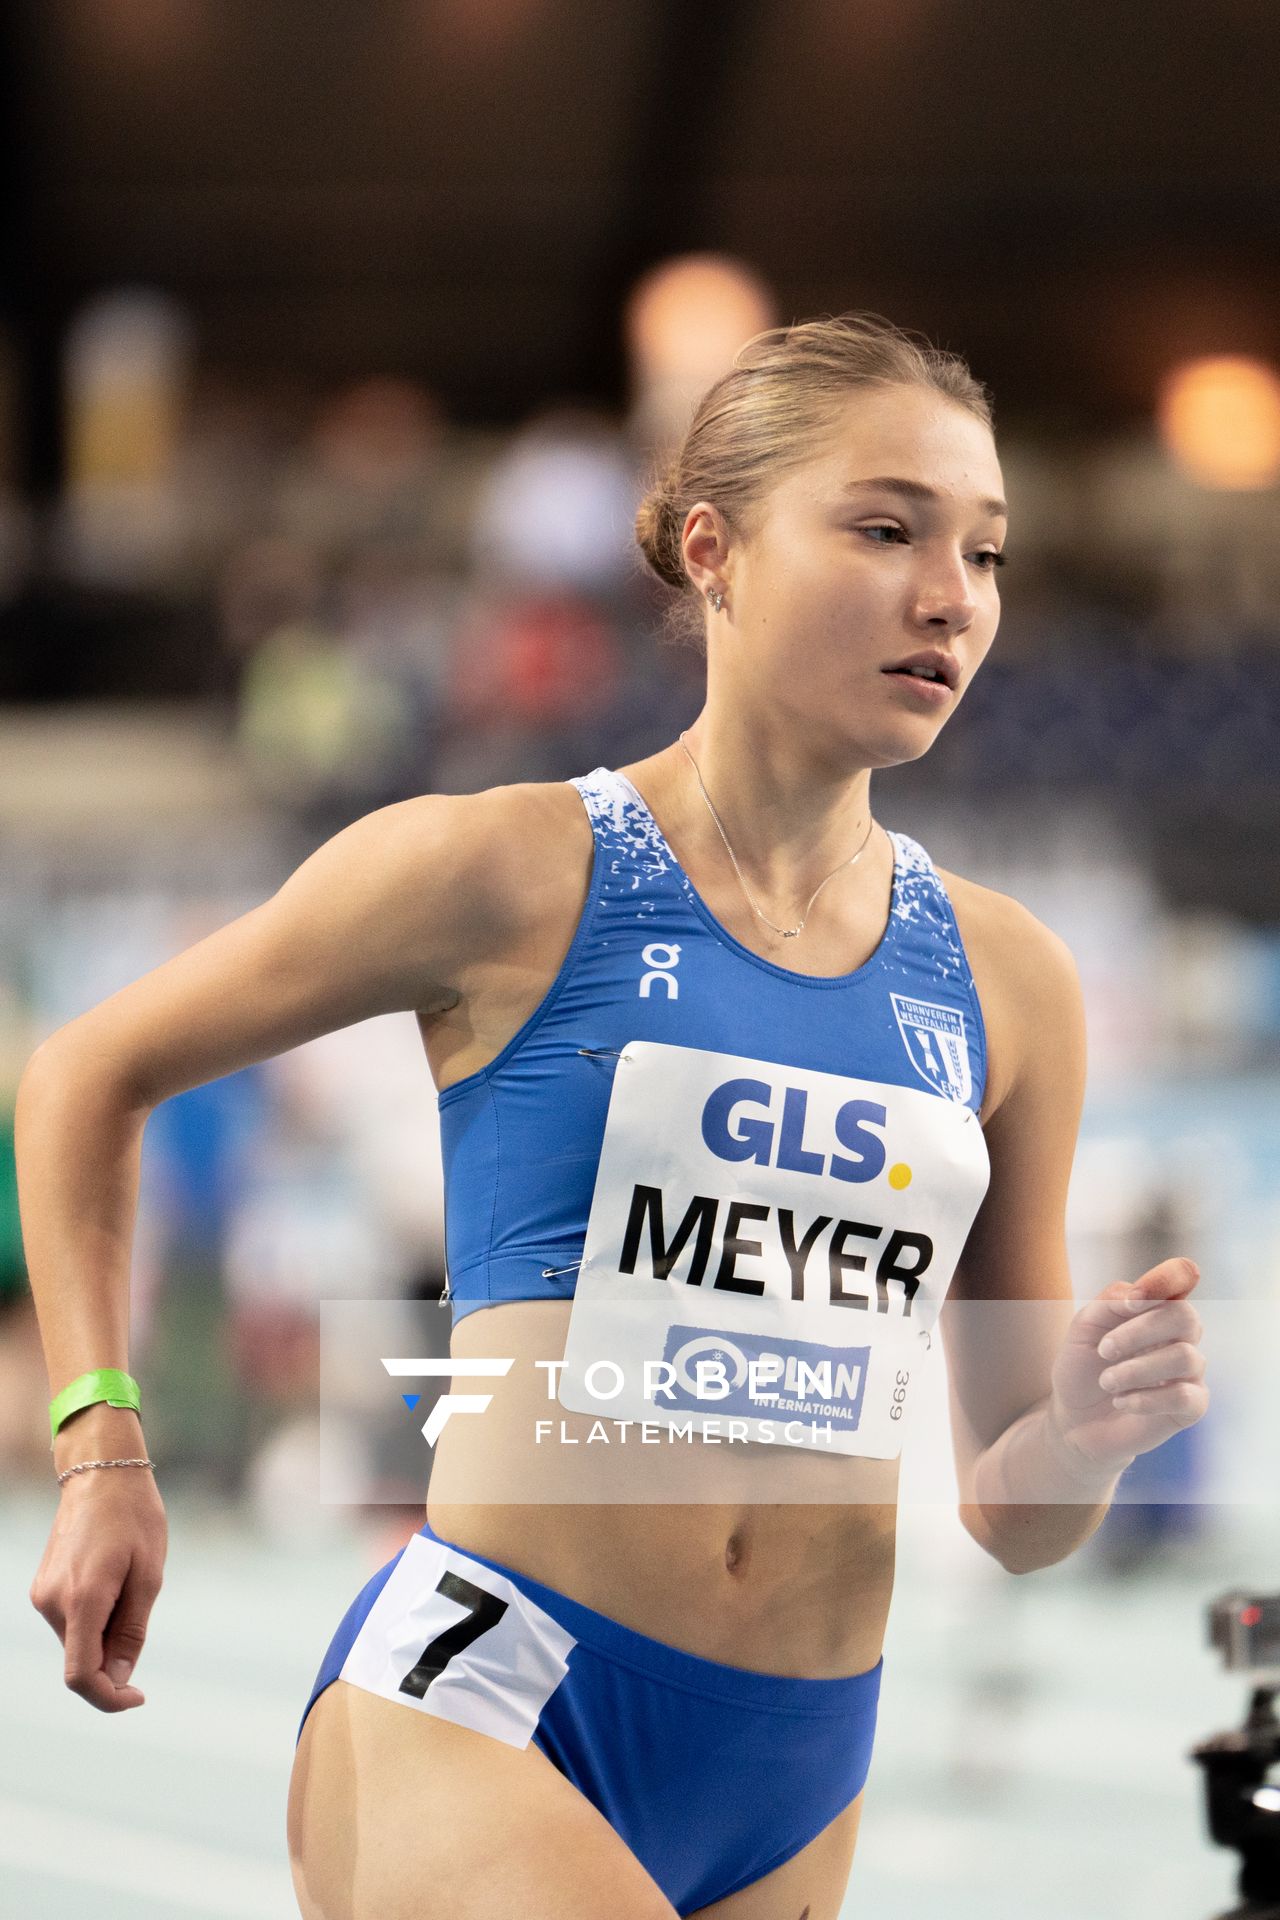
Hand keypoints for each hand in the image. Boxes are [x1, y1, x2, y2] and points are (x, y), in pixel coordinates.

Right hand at [29, 1466, 167, 1711]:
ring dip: (105, 1632)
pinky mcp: (42, 1589)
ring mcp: (43, 1596)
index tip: (138, 1696)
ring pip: (77, 1641)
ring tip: (127, 1583)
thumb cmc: (134, 1517)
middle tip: (141, 1608)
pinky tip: (112, 1580)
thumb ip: (132, 1631)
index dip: (109, 1698)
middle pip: (83, 1658)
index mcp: (83, 1599)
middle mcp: (53, 1602)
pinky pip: (71, 1622)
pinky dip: (94, 1618)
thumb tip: (120, 1677)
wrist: (101, 1474)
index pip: (81, 1675)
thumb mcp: (149, 1574)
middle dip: (114, 1656)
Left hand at [1047, 1256, 1208, 1474]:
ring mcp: (1189, 1372)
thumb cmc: (1081, 1367)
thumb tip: (1141, 1295)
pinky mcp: (1191, 1407)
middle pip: (1185, 1316)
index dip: (1168, 1278)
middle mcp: (1179, 1336)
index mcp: (1155, 1308)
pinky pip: (1186, 1396)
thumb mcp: (1083, 1328)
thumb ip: (1110, 1303)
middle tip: (1103, 1350)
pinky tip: (1122, 1402)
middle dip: (1138, 1332)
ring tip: (1107, 1381)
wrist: (1074, 1418)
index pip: (1182, 1277)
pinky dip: (1147, 1398)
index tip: (1134, 1297)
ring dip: (1137, 1369)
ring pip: (1185, 1357)